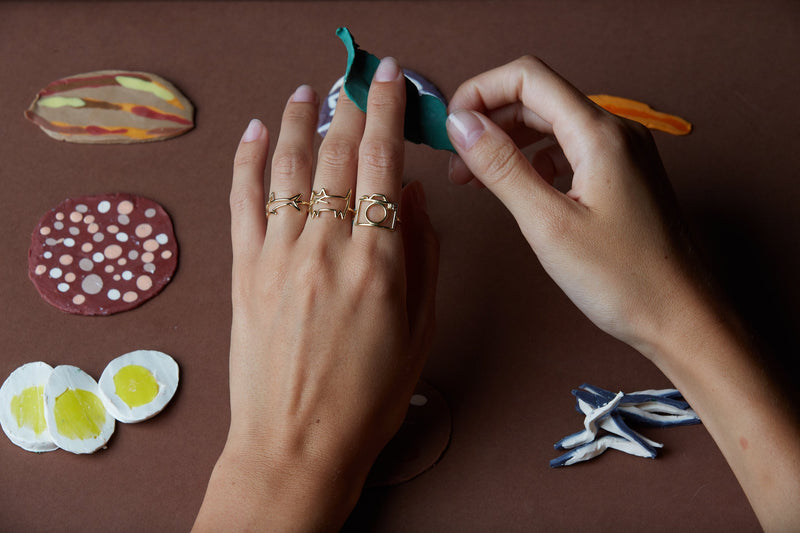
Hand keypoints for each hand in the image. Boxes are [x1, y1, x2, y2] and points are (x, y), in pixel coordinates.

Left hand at [194, 57, 438, 531]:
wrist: (297, 444)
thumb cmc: (367, 398)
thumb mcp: (419, 330)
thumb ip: (423, 256)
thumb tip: (416, 195)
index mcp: (378, 260)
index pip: (382, 162)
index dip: (384, 110)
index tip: (387, 79)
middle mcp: (326, 246)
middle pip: (334, 154)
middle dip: (346, 105)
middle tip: (353, 76)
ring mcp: (278, 255)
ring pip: (284, 167)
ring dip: (294, 121)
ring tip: (305, 91)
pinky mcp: (244, 271)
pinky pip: (241, 201)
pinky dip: (246, 160)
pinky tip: (253, 133)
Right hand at [445, 56, 698, 356]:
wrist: (683, 318)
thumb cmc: (624, 280)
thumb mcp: (548, 224)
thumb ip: (502, 167)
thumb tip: (461, 124)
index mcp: (599, 134)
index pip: (527, 78)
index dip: (480, 92)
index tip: (449, 127)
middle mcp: (615, 132)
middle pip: (538, 98)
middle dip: (489, 120)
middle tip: (454, 162)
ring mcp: (623, 153)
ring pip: (552, 124)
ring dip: (509, 141)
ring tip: (475, 177)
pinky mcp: (623, 175)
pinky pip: (570, 149)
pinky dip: (535, 159)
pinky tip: (519, 187)